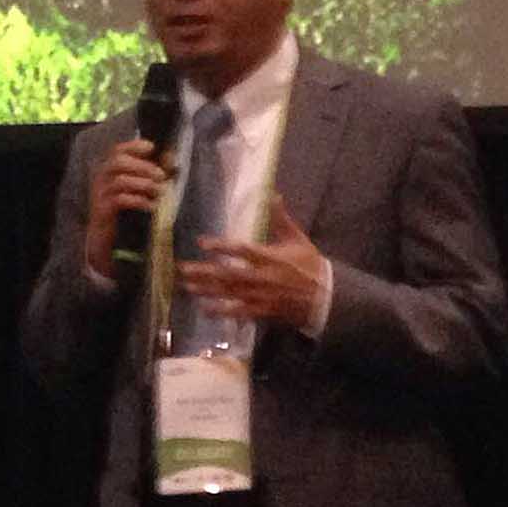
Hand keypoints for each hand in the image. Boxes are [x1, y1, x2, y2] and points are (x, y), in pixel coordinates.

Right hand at [81, 136, 172, 278]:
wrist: (104, 240)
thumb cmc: (123, 212)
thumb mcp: (135, 190)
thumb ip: (150, 175)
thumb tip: (171, 159)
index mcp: (108, 172)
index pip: (117, 151)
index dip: (134, 146)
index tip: (152, 148)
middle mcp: (101, 180)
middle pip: (118, 161)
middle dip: (143, 166)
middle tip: (161, 175)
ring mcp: (100, 195)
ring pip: (120, 180)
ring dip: (144, 184)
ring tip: (159, 191)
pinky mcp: (103, 211)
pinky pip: (120, 200)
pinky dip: (139, 201)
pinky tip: (151, 206)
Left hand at [185, 204, 332, 328]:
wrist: (325, 296)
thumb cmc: (309, 265)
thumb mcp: (297, 239)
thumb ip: (281, 219)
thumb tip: (273, 194)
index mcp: (269, 257)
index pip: (241, 250)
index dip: (221, 246)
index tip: (202, 243)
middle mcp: (261, 277)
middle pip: (228, 274)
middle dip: (204, 272)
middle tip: (182, 268)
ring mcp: (260, 296)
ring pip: (229, 293)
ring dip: (206, 290)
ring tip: (187, 286)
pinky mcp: (262, 311)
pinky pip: (238, 312)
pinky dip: (221, 311)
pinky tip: (205, 308)